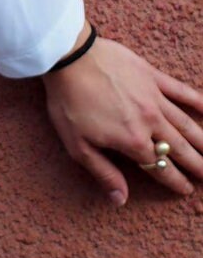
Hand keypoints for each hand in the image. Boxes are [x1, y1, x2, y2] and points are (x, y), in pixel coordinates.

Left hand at [43, 34, 202, 206]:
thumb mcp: (77, 145)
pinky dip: (196, 101)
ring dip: (201, 141)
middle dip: (196, 165)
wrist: (69, 57)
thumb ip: (102, 172)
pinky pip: (180, 91)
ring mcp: (154, 98)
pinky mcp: (152, 76)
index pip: (159, 167)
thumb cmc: (68, 101)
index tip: (186, 190)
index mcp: (132, 141)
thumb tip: (121, 199)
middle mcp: (150, 122)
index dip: (174, 181)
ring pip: (185, 124)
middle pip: (179, 149)